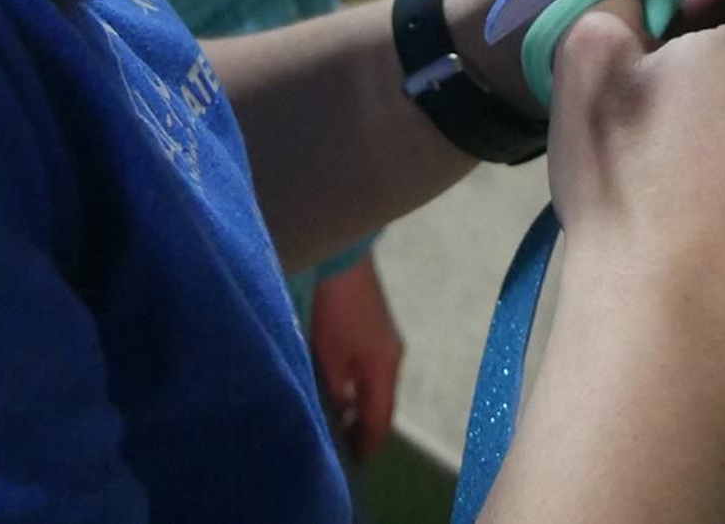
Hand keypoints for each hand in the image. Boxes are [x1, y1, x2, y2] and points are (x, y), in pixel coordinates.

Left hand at [308, 256, 404, 463]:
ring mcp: (388, 340)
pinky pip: (373, 366)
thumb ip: (336, 391)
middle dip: (364, 426)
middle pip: (382, 403)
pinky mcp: (379, 325)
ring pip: (377, 384)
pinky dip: (360, 382)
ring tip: (338, 418)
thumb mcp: (330, 358)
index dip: (367, 444)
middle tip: (343, 444)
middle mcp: (394, 358)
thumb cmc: (335, 312)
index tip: (353, 464)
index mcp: (386, 371)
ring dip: (361, 403)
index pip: (381, 421)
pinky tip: (341, 384)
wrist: (344, 260)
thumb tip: (339, 412)